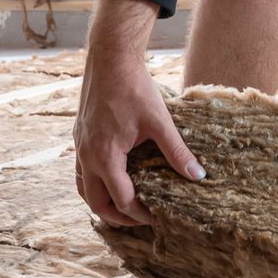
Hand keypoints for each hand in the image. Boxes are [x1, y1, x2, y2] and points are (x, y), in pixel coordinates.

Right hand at [74, 0, 204, 227]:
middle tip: (141, 221)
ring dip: (102, 203)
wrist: (109, 57)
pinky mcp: (79, 137)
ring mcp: (79, 147)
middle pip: (96, 203)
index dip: (140, 215)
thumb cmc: (134, 87)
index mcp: (105, 157)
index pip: (122, 200)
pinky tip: (113, 179)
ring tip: (124, 208)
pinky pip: (81, 172)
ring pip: (84, 189)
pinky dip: (95, 184)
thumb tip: (198, 175)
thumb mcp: (160, 121)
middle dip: (118, 218)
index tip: (158, 218)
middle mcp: (86, 156)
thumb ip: (177, 152)